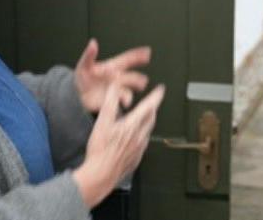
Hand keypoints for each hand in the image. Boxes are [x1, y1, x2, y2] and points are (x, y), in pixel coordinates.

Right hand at [72, 82, 164, 207]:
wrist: (101, 174)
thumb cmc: (100, 151)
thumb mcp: (102, 122)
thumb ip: (110, 103)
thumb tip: (115, 88)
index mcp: (132, 126)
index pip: (149, 107)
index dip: (156, 97)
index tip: (161, 90)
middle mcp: (139, 137)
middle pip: (151, 119)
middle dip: (153, 108)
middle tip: (153, 102)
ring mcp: (139, 149)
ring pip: (148, 131)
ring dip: (148, 122)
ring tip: (144, 118)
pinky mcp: (136, 158)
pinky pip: (143, 144)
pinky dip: (142, 136)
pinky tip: (135, 138)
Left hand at [75, 38, 150, 112]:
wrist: (78, 95)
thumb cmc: (83, 77)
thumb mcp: (84, 65)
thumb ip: (89, 55)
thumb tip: (93, 42)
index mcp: (112, 67)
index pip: (128, 59)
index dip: (138, 54)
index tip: (147, 51)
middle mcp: (117, 77)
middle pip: (131, 77)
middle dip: (138, 79)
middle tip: (143, 81)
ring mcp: (116, 89)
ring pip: (127, 91)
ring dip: (129, 95)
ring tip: (128, 99)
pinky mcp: (113, 100)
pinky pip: (121, 101)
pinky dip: (123, 103)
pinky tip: (122, 104)